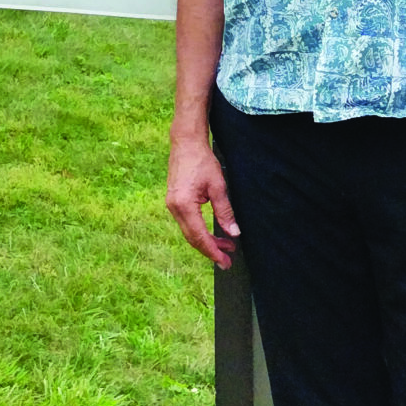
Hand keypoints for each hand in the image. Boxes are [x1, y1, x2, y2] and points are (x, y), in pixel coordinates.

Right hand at [167, 128, 237, 268]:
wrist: (186, 143)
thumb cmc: (202, 161)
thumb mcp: (218, 186)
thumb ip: (225, 212)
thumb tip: (234, 233)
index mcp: (184, 205)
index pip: (199, 237)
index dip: (213, 251)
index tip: (225, 262)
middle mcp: (174, 208)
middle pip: (192, 238)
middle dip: (210, 250)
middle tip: (227, 260)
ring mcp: (171, 205)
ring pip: (189, 232)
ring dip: (206, 241)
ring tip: (226, 246)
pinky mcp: (174, 201)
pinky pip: (186, 223)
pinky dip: (199, 231)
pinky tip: (212, 232)